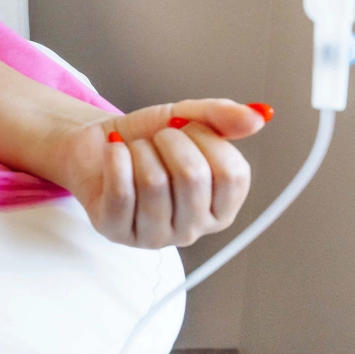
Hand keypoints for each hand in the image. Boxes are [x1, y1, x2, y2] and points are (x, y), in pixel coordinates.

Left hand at [58, 99, 268, 247]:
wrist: (96, 144)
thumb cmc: (145, 138)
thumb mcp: (186, 119)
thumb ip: (222, 117)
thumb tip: (258, 116)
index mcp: (220, 208)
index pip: (233, 174)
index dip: (207, 138)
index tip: (187, 128)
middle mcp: (192, 230)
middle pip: (192, 176)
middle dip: (170, 141)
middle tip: (157, 137)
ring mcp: (154, 236)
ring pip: (154, 182)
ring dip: (141, 150)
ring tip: (135, 148)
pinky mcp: (116, 232)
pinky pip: (122, 192)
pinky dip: (116, 160)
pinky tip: (114, 150)